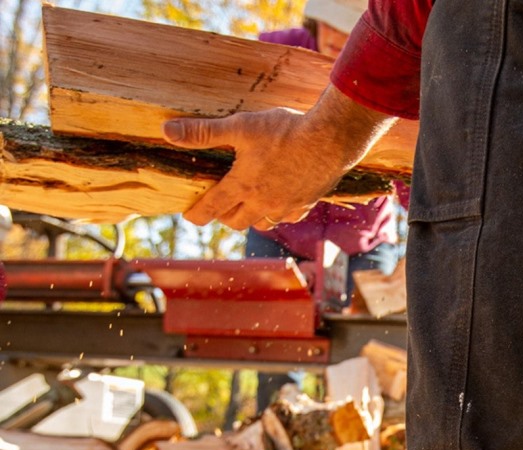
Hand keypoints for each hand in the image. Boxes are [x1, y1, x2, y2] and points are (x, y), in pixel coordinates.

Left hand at [163, 86, 396, 230]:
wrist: (329, 140)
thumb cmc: (284, 131)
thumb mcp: (240, 126)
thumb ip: (203, 132)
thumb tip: (167, 131)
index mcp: (243, 186)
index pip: (212, 207)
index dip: (197, 213)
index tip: (190, 216)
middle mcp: (262, 203)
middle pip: (236, 221)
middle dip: (224, 216)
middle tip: (219, 207)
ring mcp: (285, 207)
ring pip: (261, 224)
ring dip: (251, 218)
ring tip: (248, 205)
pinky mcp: (305, 205)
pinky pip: (286, 218)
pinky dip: (278, 214)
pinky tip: (278, 203)